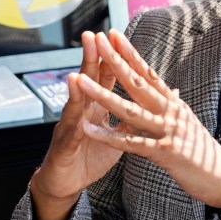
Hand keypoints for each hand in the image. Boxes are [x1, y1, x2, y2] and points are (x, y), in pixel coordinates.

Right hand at [29, 31, 129, 219]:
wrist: (67, 183)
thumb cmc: (90, 156)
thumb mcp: (118, 135)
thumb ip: (132, 117)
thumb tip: (155, 101)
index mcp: (95, 108)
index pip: (104, 78)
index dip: (111, 58)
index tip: (116, 36)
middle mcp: (81, 112)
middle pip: (87, 81)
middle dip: (89, 60)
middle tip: (92, 36)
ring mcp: (70, 127)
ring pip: (74, 104)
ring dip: (75, 89)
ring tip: (77, 73)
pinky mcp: (65, 147)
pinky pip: (70, 134)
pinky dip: (72, 124)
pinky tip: (73, 117)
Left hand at [76, 30, 220, 219]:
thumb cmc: (204, 154)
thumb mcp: (188, 124)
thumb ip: (175, 107)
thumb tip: (171, 91)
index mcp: (174, 104)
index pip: (148, 73)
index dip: (131, 53)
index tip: (114, 34)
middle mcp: (171, 111)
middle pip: (138, 83)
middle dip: (116, 61)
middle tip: (98, 40)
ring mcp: (169, 130)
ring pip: (130, 110)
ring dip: (103, 95)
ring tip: (81, 81)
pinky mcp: (165, 152)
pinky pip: (131, 143)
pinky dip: (108, 136)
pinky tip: (88, 129)